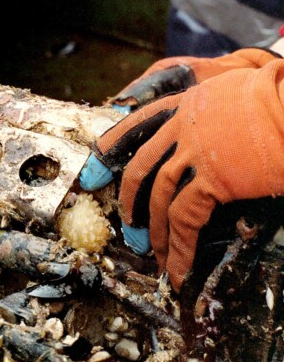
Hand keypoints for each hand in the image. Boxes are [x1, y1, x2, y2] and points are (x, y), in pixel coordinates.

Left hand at [80, 58, 283, 289]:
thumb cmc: (281, 96)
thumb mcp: (239, 94)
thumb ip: (219, 116)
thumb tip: (222, 138)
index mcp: (190, 104)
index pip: (139, 123)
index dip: (114, 144)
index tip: (96, 160)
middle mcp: (185, 127)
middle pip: (141, 166)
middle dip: (127, 196)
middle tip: (125, 219)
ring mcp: (195, 153)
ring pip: (159, 198)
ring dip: (157, 232)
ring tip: (156, 254)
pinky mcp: (214, 178)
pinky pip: (185, 218)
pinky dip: (179, 247)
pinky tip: (178, 267)